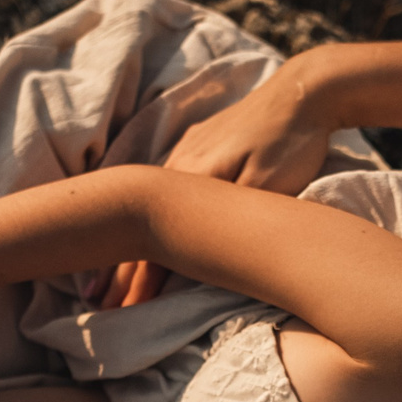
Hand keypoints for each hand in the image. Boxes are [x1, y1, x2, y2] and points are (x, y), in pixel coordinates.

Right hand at [90, 55, 339, 309]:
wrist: (303, 92)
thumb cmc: (291, 145)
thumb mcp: (266, 187)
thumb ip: (228, 222)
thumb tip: (193, 252)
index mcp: (189, 176)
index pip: (154, 242)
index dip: (135, 279)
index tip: (117, 309)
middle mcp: (177, 162)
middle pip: (141, 224)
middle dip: (119, 267)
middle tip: (98, 302)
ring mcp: (186, 150)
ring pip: (149, 206)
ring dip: (129, 240)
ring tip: (109, 272)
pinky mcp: (200, 143)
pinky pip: (162, 188)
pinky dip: (146, 213)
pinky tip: (136, 222)